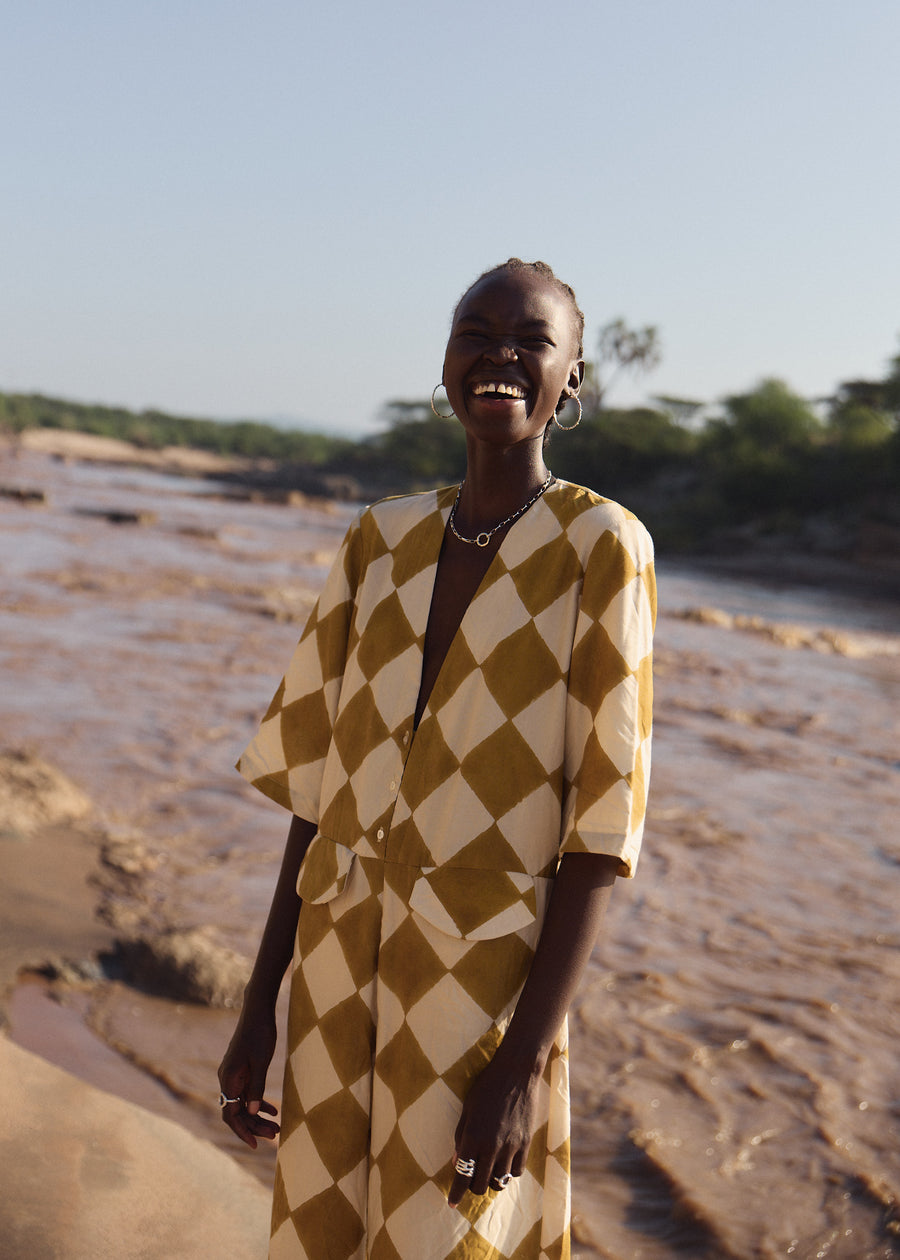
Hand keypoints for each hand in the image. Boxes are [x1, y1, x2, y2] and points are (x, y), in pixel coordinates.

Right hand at [217, 1005, 280, 1148]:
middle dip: (254, 1126)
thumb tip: (253, 1114)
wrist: (258, 1010)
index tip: (257, 1144)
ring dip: (257, 1116)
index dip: (243, 1131)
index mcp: (228, 1079)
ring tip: (277, 1128)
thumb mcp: (261, 1063)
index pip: (231, 1115)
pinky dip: (258, 1103)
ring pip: (242, 1104)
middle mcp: (227, 1079)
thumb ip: (257, 1088)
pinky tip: (273, 1111)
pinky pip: (246, 1093)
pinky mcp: (240, 1070)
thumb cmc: (260, 1033)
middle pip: (236, 1112)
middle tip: (275, 1135)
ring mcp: (233, 1075)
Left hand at [447, 1048, 540, 1206]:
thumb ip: (461, 1137)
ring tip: (488, 1172)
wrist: (516, 1072)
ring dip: (491, 1181)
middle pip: (481, 1185)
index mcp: (473, 1136)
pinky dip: (509, 1173)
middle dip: (473, 1188)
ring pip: (500, 1182)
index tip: (451, 1204)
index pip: (462, 1175)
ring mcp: (511, 1146)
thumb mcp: (467, 1109)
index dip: (456, 1194)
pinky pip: (517, 1172)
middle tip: (471, 1180)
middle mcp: (491, 1146)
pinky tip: (504, 1163)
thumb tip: (457, 1161)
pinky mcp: (526, 1143)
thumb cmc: (486, 1086)